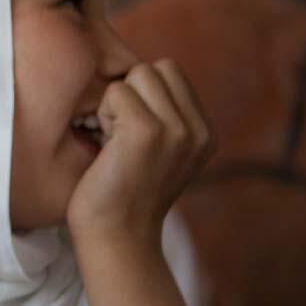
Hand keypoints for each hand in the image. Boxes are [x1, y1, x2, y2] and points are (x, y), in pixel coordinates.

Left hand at [67, 60, 213, 250]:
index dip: (140, 92)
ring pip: (137, 75)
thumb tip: (136, 76)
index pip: (171, 72)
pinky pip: (116, 91)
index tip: (128, 130)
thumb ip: (163, 119)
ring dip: (114, 103)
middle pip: (157, 68)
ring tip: (111, 140)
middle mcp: (197, 129)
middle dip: (129, 92)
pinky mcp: (147, 132)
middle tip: (117, 133)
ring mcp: (176, 129)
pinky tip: (103, 146)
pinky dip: (102, 114)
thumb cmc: (121, 197)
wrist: (116, 238)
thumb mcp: (158, 155)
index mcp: (204, 132)